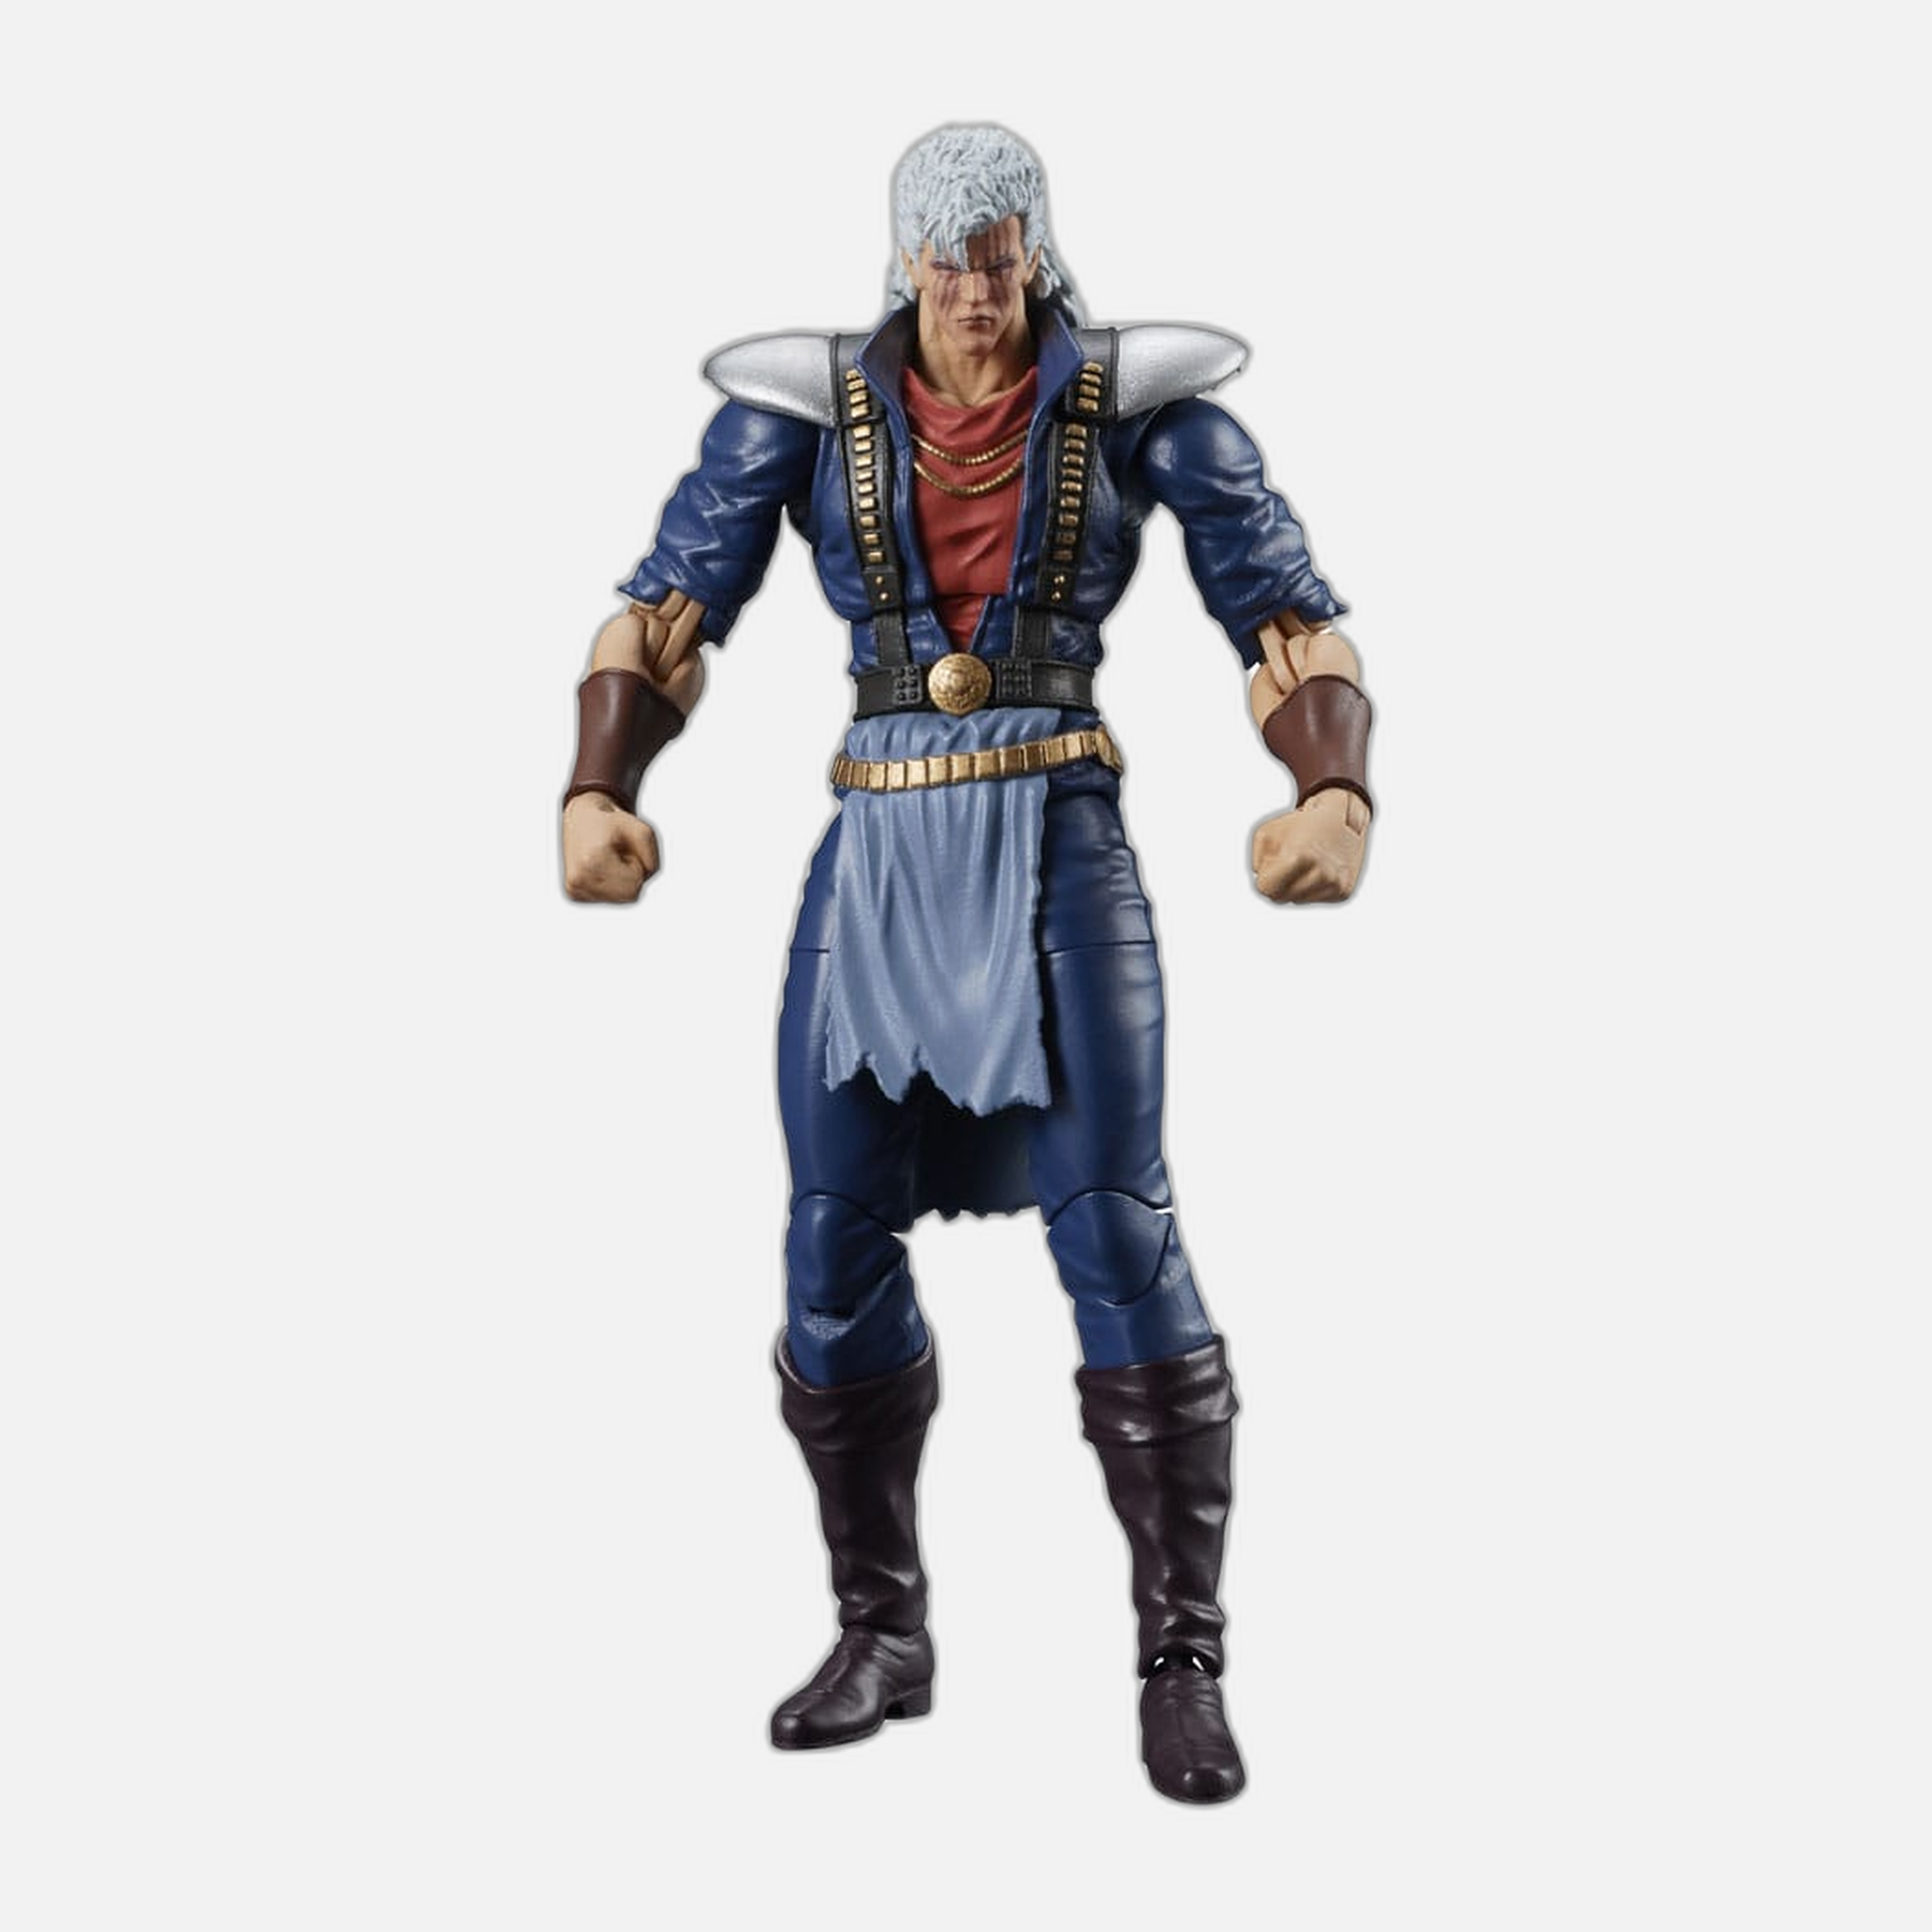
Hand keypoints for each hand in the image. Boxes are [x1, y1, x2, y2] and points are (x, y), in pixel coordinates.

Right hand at [562, 792, 660, 902]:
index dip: (638, 865)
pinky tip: (601, 867)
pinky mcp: (573, 893)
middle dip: (633, 875)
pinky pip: (608, 898)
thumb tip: (647, 876)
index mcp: (592, 862)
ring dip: (623, 880)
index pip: (635, 884)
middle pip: (630, 896)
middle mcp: (578, 879)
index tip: (624, 849)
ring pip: (620, 899)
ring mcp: (574, 888)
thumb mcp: (642, 830)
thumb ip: (652, 856)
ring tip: (610, 860)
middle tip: (620, 855)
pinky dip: (612, 884)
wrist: (580, 818)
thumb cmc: (612, 823)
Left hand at [1251, 788, 1369, 902]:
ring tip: (1305, 864)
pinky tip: (1319, 869)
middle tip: (1287, 864)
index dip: (1264, 878)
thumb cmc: (1300, 824)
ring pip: (1297, 900)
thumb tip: (1262, 880)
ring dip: (1295, 886)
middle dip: (1277, 883)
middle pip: (1279, 898)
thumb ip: (1257, 859)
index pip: (1266, 889)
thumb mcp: (1268, 832)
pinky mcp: (1344, 892)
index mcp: (1299, 857)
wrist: (1343, 818)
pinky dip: (1312, 887)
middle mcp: (1320, 874)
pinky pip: (1314, 900)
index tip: (1271, 865)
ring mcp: (1334, 884)